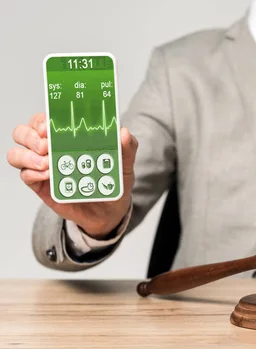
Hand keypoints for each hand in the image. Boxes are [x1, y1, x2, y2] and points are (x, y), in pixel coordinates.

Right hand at [6, 113, 137, 238]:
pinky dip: (34, 173)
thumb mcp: (125, 165)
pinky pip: (25, 175)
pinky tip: (49, 175)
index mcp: (67, 137)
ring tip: (48, 163)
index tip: (50, 126)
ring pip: (18, 153)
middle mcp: (51, 149)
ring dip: (28, 155)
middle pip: (24, 132)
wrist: (109, 211)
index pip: (45, 120)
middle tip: (47, 145)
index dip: (42, 120)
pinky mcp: (41, 185)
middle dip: (30, 135)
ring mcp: (43, 167)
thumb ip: (127, 148)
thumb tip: (124, 132)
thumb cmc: (113, 181)